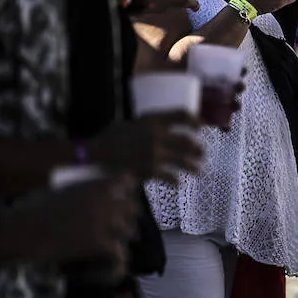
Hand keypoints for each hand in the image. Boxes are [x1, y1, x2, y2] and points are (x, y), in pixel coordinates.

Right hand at [28, 175, 138, 263]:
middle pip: (133, 208)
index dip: (129, 191)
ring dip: (123, 237)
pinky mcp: (100, 243)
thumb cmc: (38, 209)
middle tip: (120, 225)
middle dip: (128, 217)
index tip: (126, 198)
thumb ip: (88, 191)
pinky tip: (117, 267)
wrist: (24, 231)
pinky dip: (119, 262)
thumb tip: (105, 196)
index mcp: (99, 183)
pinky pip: (120, 253)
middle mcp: (107, 200)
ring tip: (116, 244)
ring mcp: (106, 222)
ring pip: (129, 231)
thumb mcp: (66, 190)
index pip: (129, 181)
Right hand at [89, 113, 203, 182]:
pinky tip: (178, 183)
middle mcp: (157, 134)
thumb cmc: (111, 137)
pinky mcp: (150, 168)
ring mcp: (155, 152)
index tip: (201, 126)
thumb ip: (150, 124)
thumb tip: (168, 127)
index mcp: (153, 119)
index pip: (181, 114)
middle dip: (197, 149)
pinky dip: (175, 180)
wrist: (95, 152)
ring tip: (198, 171)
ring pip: (182, 160)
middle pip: (187, 141)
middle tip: (202, 154)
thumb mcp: (132, 122)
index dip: (195, 120)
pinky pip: (170, 176)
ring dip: (192, 167)